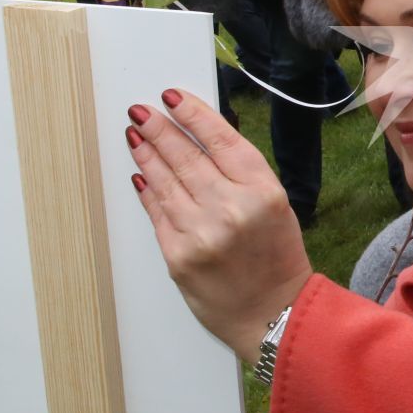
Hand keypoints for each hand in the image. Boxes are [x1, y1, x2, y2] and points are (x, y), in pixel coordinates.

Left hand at [127, 89, 312, 365]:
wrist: (272, 315)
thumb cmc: (277, 258)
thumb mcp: (276, 206)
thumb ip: (241, 173)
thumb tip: (201, 138)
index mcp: (263, 191)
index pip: (220, 139)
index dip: (192, 114)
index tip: (172, 98)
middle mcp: (231, 209)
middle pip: (186, 155)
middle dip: (159, 128)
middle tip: (141, 110)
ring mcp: (200, 233)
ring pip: (165, 181)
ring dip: (147, 153)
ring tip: (135, 134)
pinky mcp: (177, 256)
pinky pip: (157, 213)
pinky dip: (147, 190)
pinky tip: (140, 173)